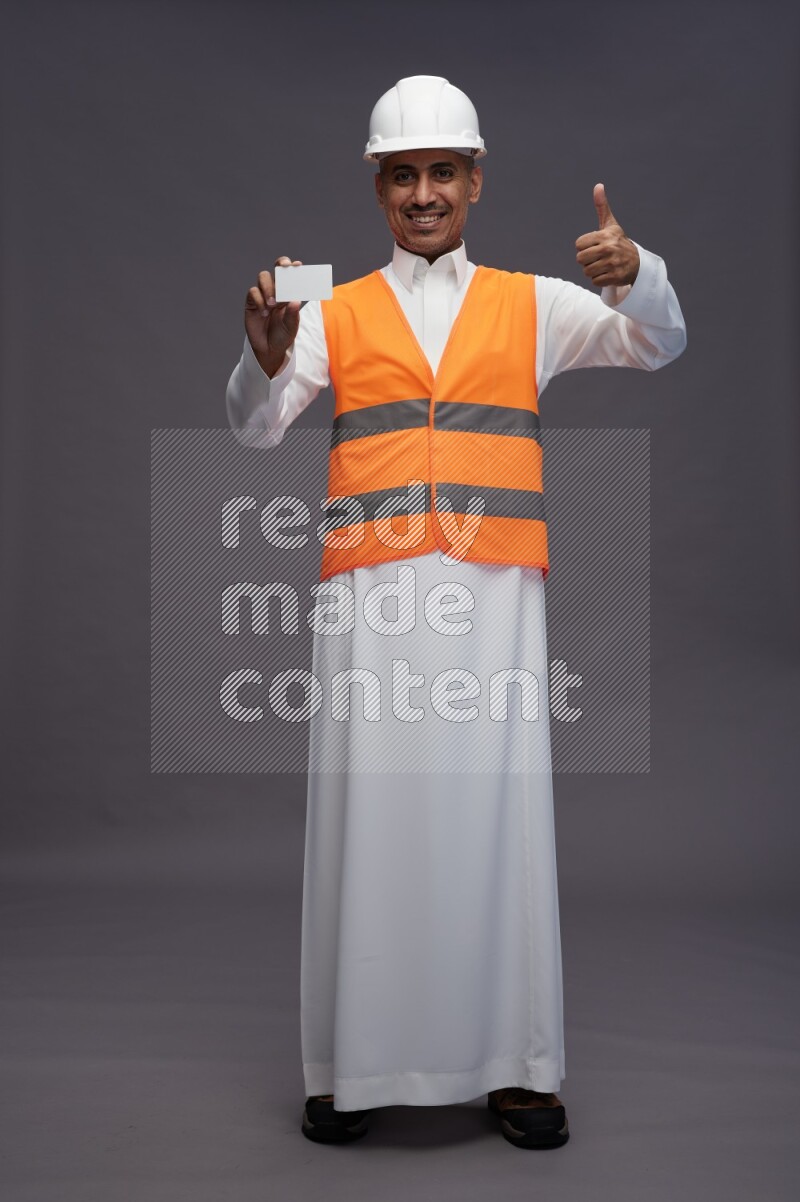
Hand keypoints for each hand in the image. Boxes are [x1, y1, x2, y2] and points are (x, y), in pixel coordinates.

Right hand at [244, 255, 303, 376]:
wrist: (269, 349)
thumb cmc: (283, 335)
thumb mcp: (291, 327)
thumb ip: (293, 314)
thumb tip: (295, 301)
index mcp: (289, 294)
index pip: (291, 276)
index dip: (293, 268)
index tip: (298, 265)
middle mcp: (276, 290)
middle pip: (276, 270)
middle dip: (281, 265)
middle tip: (285, 268)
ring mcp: (263, 295)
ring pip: (263, 277)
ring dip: (269, 287)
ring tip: (273, 304)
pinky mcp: (252, 302)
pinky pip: (253, 292)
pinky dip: (259, 300)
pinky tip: (264, 313)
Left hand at [575, 184, 638, 287]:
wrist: (638, 263)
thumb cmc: (619, 242)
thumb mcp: (611, 224)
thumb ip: (602, 206)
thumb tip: (598, 186)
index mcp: (605, 236)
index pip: (578, 245)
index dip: (584, 247)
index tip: (594, 246)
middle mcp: (608, 249)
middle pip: (580, 259)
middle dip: (587, 260)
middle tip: (598, 258)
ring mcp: (612, 264)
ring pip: (586, 272)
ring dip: (592, 271)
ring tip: (603, 265)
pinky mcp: (614, 277)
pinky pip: (595, 281)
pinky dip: (599, 279)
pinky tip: (608, 273)